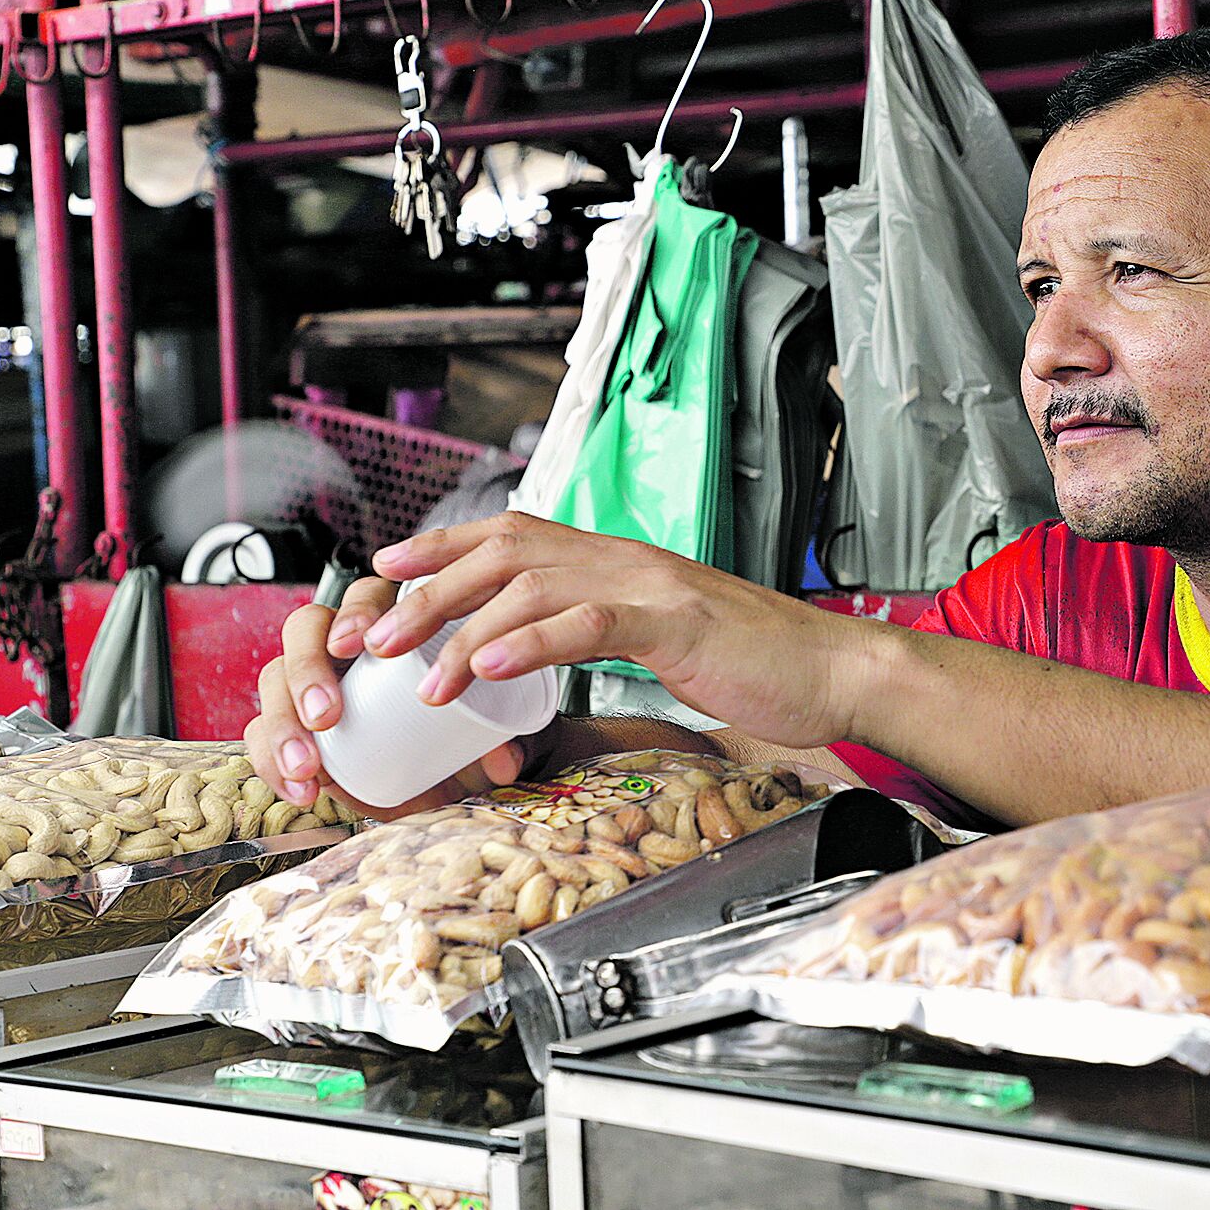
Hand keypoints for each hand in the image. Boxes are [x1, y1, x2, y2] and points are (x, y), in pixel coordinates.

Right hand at [245, 575, 529, 819]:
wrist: (432, 783)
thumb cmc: (455, 737)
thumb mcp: (483, 738)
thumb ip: (499, 743)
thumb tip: (505, 757)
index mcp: (390, 625)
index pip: (365, 597)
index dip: (355, 615)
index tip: (357, 646)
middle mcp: (341, 644)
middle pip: (305, 630)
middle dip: (308, 670)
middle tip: (325, 716)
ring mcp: (306, 681)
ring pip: (274, 678)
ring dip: (284, 721)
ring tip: (309, 767)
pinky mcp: (286, 725)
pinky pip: (262, 732)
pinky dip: (272, 761)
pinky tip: (300, 790)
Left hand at [360, 512, 869, 752]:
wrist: (835, 669)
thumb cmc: (756, 665)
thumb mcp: (667, 637)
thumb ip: (608, 630)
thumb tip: (547, 648)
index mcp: (622, 562)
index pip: (515, 534)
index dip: (443, 545)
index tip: (385, 568)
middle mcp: (628, 560)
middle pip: (505, 553)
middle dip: (429, 593)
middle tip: (374, 637)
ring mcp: (654, 586)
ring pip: (534, 586)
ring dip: (465, 630)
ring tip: (422, 675)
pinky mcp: (679, 622)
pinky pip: (591, 623)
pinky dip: (533, 641)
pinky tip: (491, 668)